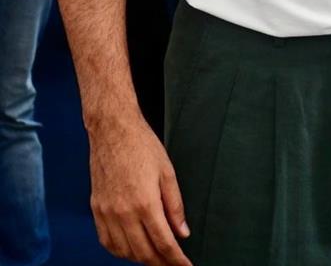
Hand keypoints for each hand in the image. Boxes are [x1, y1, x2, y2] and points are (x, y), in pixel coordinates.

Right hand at [88, 116, 192, 264]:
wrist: (112, 130)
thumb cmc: (142, 145)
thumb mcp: (167, 172)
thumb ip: (175, 205)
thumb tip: (182, 232)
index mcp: (145, 203)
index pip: (164, 244)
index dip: (176, 260)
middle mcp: (124, 213)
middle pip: (144, 253)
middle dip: (161, 263)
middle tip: (173, 264)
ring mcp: (107, 213)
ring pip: (124, 252)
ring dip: (141, 259)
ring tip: (155, 257)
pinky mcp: (96, 209)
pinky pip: (107, 241)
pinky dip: (120, 251)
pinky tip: (131, 248)